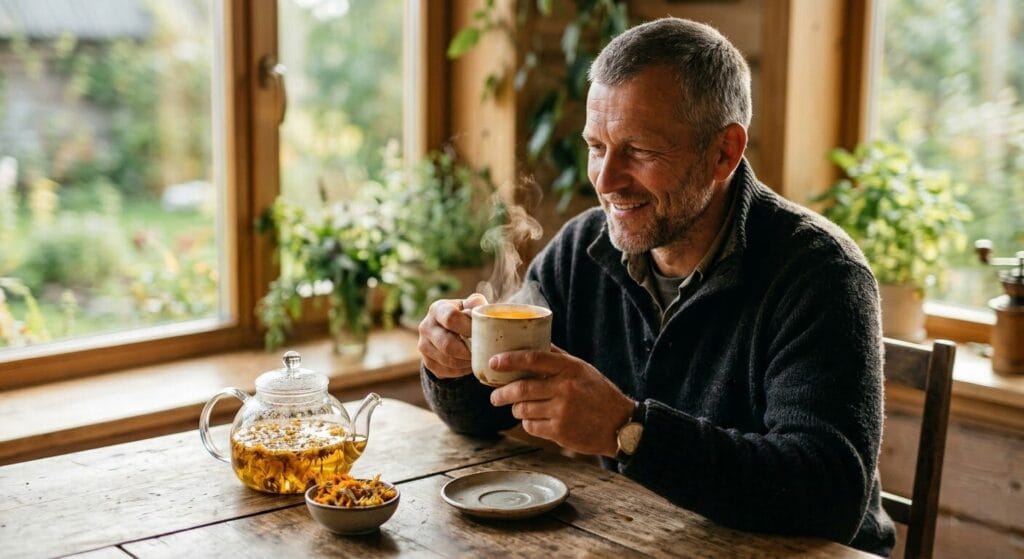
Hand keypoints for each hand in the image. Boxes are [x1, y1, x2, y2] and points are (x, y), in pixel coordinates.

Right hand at [417, 293, 487, 378]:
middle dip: (468, 351)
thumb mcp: (469, 306)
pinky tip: (469, 364)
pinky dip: (461, 370)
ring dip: (466, 362)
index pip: (450, 318)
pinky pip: (447, 371)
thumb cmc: (464, 316)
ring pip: (448, 360)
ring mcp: (424, 346)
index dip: (468, 328)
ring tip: (477, 359)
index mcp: (437, 309)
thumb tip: (480, 307)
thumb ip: (476, 304)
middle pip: (447, 344)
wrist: (448, 331)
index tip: (481, 333)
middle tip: (481, 352)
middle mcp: (426, 327)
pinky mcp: (427, 362)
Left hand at [488, 345, 634, 456]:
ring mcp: (562, 411)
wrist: (620, 425)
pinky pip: (531, 426)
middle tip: (494, 396)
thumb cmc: (598, 394)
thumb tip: (532, 344)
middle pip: (521, 388)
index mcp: (570, 369)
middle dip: (501, 393)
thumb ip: (558, 358)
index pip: (533, 359)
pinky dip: (528, 423)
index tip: (493, 362)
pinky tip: (535, 421)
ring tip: (519, 408)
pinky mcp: (559, 432)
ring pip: (523, 409)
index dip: (510, 360)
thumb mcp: (582, 370)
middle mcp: (565, 388)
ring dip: (516, 409)